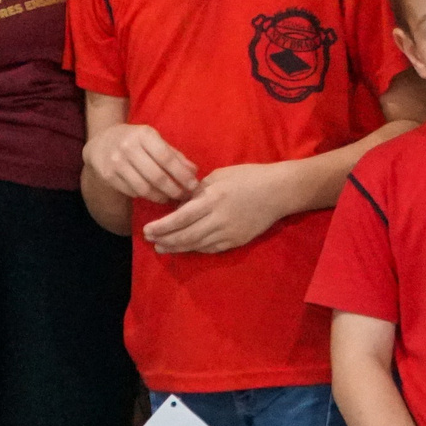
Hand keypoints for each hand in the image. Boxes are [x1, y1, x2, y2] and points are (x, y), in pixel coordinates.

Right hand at [85, 122, 198, 204]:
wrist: (101, 141)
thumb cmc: (135, 140)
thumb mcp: (154, 140)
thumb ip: (174, 155)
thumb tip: (194, 172)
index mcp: (144, 135)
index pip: (167, 158)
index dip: (182, 175)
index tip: (193, 186)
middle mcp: (128, 147)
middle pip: (156, 176)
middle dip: (173, 190)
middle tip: (184, 196)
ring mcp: (116, 162)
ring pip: (144, 188)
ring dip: (160, 197)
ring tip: (169, 198)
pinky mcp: (108, 176)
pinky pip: (132, 192)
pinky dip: (145, 196)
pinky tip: (152, 194)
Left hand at [141, 162, 301, 254]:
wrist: (278, 191)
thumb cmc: (248, 177)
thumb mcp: (219, 176)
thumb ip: (198, 191)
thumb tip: (180, 203)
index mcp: (212, 199)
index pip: (180, 218)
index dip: (162, 226)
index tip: (147, 230)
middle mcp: (218, 219)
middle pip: (185, 235)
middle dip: (165, 240)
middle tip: (150, 241)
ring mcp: (228, 233)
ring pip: (197, 245)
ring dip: (177, 247)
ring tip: (163, 248)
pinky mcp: (236, 241)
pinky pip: (211, 249)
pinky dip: (196, 249)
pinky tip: (186, 247)